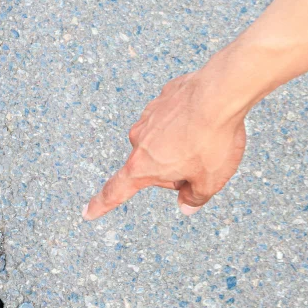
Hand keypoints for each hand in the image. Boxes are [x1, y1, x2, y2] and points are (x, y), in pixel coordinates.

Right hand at [82, 70, 246, 219]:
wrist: (220, 94)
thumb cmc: (212, 140)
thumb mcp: (210, 181)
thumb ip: (195, 198)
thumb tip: (186, 206)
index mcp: (143, 166)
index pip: (116, 191)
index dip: (101, 205)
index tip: (87, 213)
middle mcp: (138, 141)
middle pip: (150, 166)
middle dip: (172, 169)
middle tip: (201, 164)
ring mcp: (148, 117)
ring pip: (162, 142)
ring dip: (179, 145)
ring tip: (205, 139)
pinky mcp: (162, 99)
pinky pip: (171, 119)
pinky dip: (185, 124)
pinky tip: (203, 120)